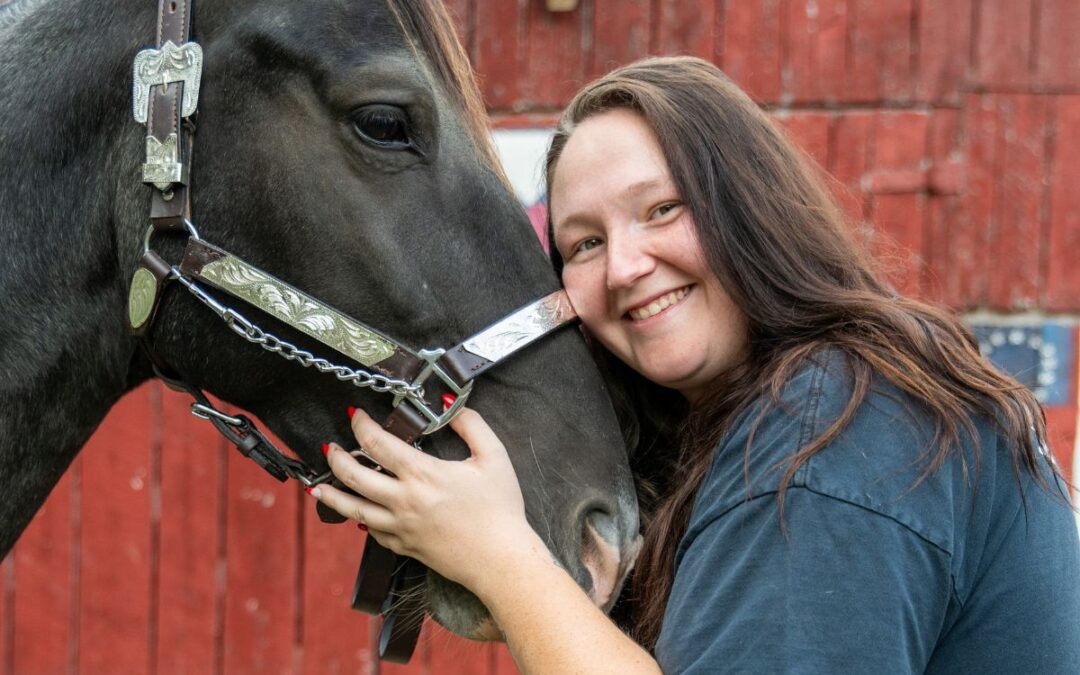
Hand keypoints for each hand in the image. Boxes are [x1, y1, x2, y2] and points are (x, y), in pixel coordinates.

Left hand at [309, 407, 547, 591]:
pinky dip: (361, 520)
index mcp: (422, 474)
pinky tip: (357, 515)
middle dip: (336, 457)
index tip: (355, 415)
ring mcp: (400, 527)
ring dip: (332, 494)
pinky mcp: (405, 546)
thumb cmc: (501, 509)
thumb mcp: (494, 457)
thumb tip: (453, 406)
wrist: (500, 560)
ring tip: (318, 485)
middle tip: (330, 447)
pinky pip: (373, 532)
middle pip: (354, 475)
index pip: (377, 443)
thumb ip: (472, 426)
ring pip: (353, 509)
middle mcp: (404, 500)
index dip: (361, 425)